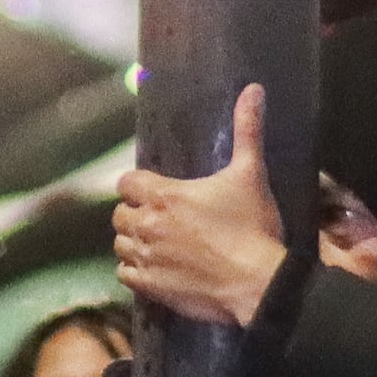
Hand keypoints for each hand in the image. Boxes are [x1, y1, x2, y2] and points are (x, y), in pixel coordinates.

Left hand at [112, 82, 289, 328]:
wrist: (256, 283)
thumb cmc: (252, 227)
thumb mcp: (251, 174)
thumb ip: (247, 130)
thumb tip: (253, 90)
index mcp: (164, 195)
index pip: (126, 182)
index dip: (138, 185)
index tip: (154, 190)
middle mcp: (147, 225)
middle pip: (120, 214)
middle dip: (135, 212)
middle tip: (159, 217)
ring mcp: (146, 258)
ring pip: (120, 244)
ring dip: (134, 241)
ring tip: (156, 242)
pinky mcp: (150, 287)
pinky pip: (124, 274)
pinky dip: (134, 270)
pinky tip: (153, 268)